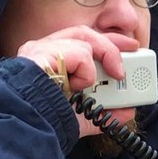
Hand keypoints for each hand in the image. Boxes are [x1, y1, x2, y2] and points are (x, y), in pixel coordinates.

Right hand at [16, 26, 141, 138]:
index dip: (108, 42)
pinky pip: (79, 54)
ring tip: (101, 82)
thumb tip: (127, 112)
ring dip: (99, 63)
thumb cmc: (46, 119)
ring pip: (84, 39)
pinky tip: (77, 86)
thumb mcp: (82, 116)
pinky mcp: (43, 52)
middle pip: (84, 34)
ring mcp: (42, 48)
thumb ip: (104, 113)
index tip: (130, 47)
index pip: (82, 41)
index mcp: (51, 60)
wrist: (26, 124)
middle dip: (112, 46)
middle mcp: (44, 49)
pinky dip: (86, 73)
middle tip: (126, 65)